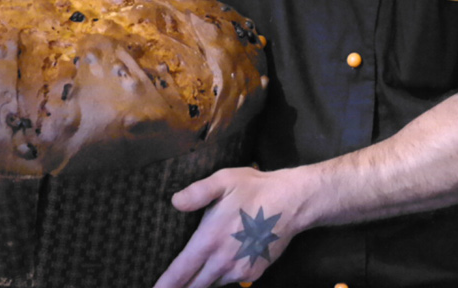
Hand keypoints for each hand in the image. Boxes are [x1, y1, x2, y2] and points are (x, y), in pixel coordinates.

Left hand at [153, 166, 309, 287]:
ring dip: (201, 282)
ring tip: (192, 277)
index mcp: (209, 241)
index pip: (180, 272)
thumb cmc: (255, 189)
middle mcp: (222, 262)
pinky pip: (230, 280)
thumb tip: (175, 202)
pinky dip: (221, 277)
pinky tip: (220, 266)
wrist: (293, 203)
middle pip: (194, 286)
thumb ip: (197, 192)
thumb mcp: (224, 180)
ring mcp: (239, 271)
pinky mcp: (253, 273)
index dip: (165, 285)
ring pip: (212, 284)